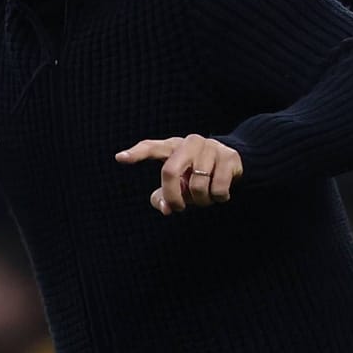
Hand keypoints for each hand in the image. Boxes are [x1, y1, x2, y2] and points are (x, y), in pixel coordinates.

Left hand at [116, 134, 242, 213]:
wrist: (232, 163)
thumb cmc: (196, 174)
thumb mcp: (178, 184)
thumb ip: (164, 196)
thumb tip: (166, 209)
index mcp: (172, 147)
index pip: (151, 147)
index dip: (136, 154)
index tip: (119, 158)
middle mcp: (189, 143)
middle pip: (169, 171)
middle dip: (172, 195)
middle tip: (178, 208)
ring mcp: (210, 148)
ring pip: (197, 186)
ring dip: (200, 201)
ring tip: (204, 197)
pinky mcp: (228, 157)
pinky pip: (218, 189)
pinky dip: (218, 198)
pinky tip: (220, 194)